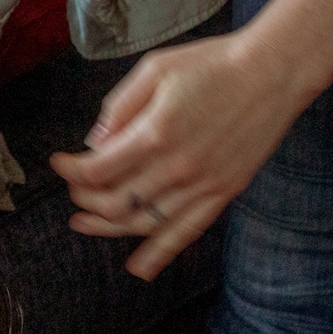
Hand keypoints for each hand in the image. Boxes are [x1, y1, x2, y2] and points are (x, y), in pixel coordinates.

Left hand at [47, 29, 319, 280]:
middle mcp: (177, 167)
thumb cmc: (212, 65)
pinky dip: (159, 253)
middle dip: (85, 199)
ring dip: (108, 228)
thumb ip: (119, 106)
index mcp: (155, 133)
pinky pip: (186, 232)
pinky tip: (139, 268)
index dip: (71, 170)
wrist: (273, 73)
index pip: (97, 170)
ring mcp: (202, 185)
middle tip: (73, 188)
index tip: (59, 162)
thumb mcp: (155, 69)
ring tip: (84, 224)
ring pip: (144, 223)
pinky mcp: (223, 193)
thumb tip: (94, 142)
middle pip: (115, 202)